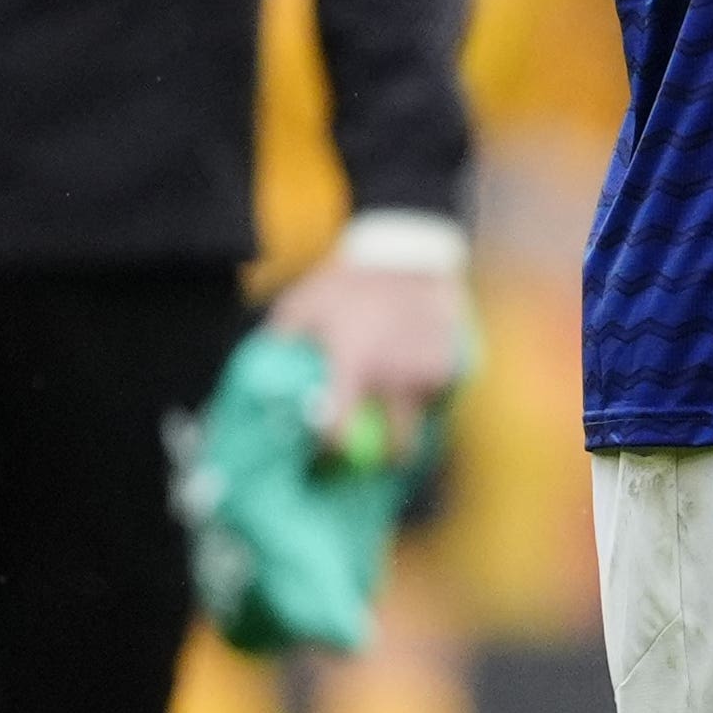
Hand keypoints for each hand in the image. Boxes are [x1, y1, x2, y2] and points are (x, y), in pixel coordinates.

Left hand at [266, 258, 468, 458]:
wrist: (406, 254)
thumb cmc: (346, 286)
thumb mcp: (300, 309)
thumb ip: (281, 351)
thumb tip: (256, 393)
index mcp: (354, 363)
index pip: (340, 432)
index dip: (331, 454)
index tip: (328, 455)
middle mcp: (396, 373)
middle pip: (399, 445)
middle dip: (388, 458)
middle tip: (377, 456)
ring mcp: (430, 368)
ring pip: (426, 422)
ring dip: (412, 423)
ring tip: (395, 409)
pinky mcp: (456, 361)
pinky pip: (445, 397)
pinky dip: (431, 398)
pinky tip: (415, 381)